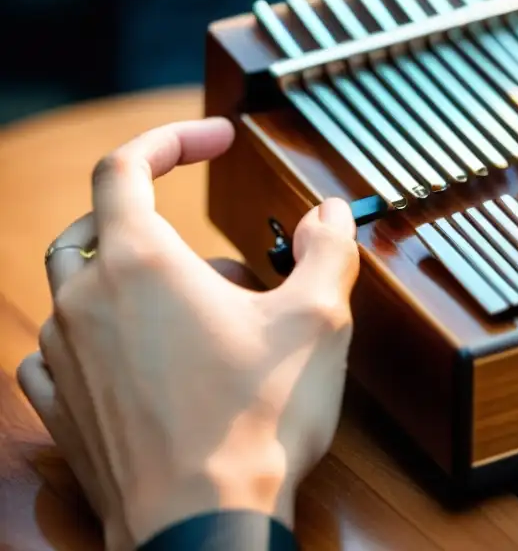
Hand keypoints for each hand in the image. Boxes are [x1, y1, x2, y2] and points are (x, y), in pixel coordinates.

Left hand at [16, 118, 358, 549]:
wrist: (201, 526)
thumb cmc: (254, 422)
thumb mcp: (316, 319)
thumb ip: (326, 248)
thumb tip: (329, 211)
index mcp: (141, 264)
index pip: (127, 166)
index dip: (171, 139)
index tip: (212, 138)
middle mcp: (87, 303)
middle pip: (93, 225)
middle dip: (150, 216)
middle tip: (211, 250)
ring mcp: (64, 359)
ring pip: (77, 290)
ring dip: (131, 283)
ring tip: (195, 313)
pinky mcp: (63, 410)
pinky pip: (56, 352)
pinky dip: (92, 338)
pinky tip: (133, 358)